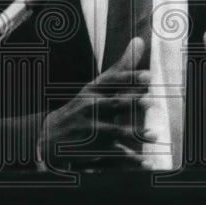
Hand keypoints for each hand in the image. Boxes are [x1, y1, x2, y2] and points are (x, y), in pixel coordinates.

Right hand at [37, 37, 154, 169]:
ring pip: (113, 132)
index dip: (130, 78)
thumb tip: (140, 41)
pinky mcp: (91, 149)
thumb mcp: (98, 86)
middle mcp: (90, 108)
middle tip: (151, 102)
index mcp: (93, 91)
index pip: (112, 81)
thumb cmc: (83, 106)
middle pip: (112, 104)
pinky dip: (129, 160)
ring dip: (134, 134)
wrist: (50, 136)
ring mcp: (89, 129)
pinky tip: (146, 163)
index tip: (148, 75)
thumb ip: (121, 67)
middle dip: (131, 103)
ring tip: (155, 135)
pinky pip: (113, 155)